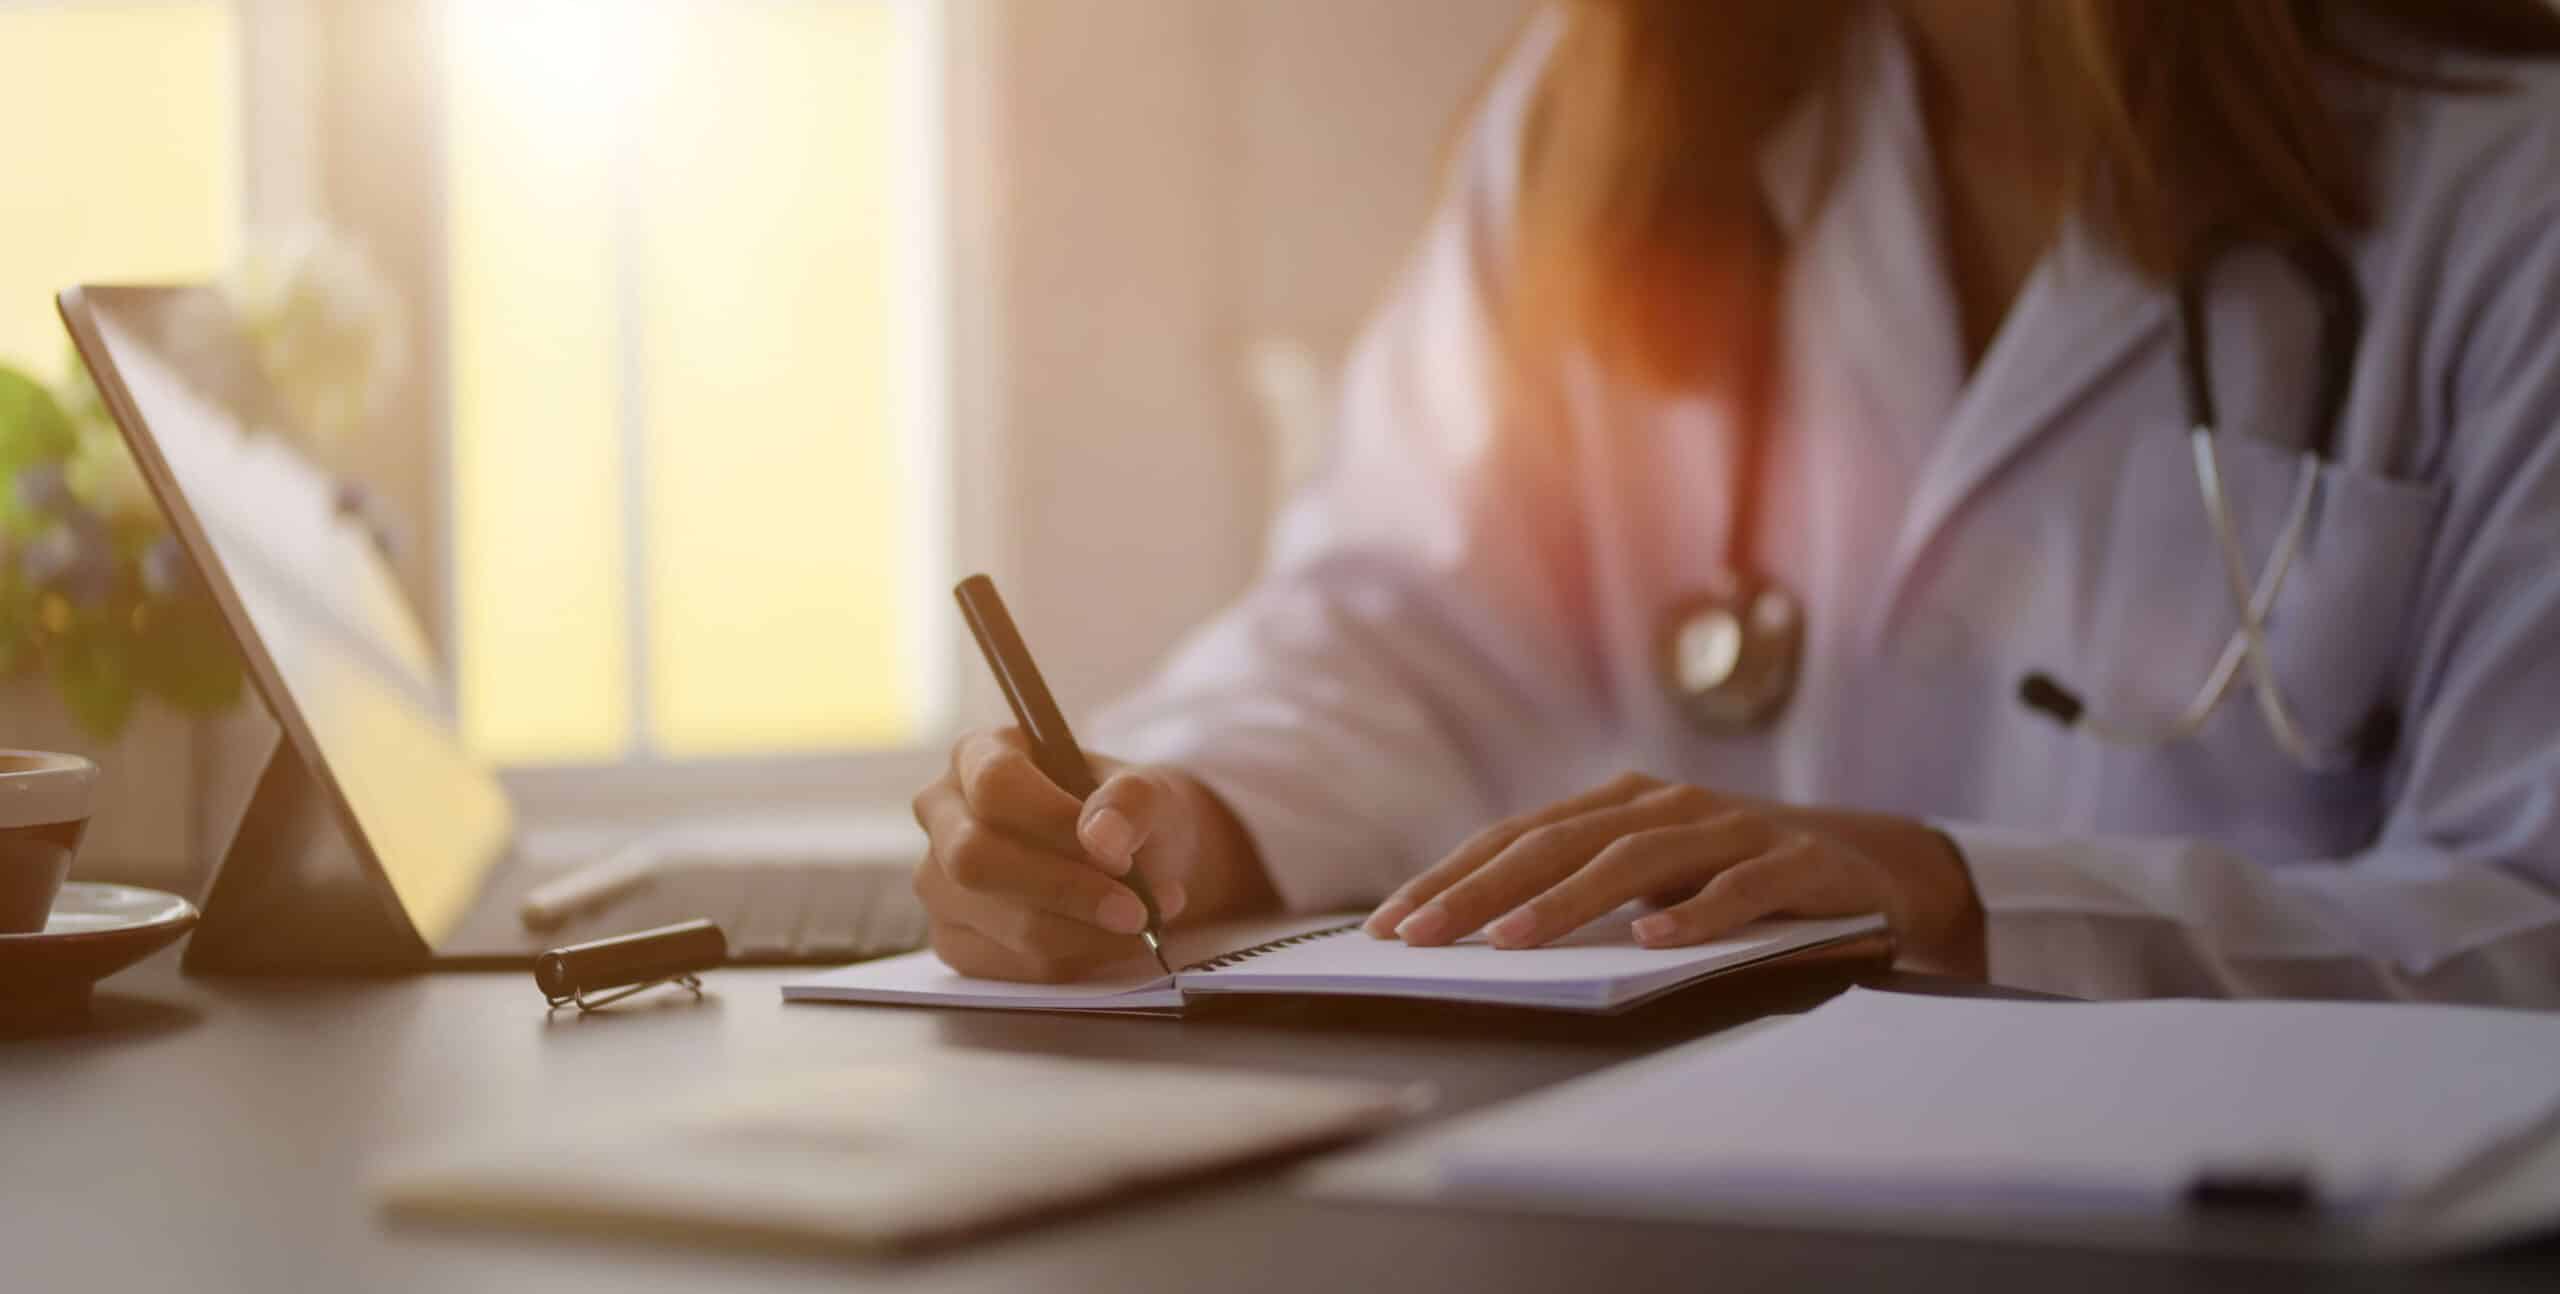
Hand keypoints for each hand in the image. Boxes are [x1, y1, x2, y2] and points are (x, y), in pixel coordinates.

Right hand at [911, 728, 1276, 981]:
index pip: (994, 785)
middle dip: (1065, 890)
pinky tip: (1110, 943)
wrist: (1129, 861)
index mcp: (977, 756)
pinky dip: (1071, 961)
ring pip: (995, 919)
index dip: (1054, 821)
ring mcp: (938, 881)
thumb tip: (1103, 839)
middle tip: (1136, 910)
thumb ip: (1129, 802)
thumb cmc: (1124, 814)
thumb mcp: (1145, 790)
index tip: (1119, 854)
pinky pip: (1007, 965)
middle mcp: (942, 815)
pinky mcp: (953, 939)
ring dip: (1082, 932)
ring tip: (1142, 922)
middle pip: (975, 858)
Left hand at [1361, 773, 1983, 973]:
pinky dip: (1695, 914)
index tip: (1391, 924)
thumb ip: (1579, 890)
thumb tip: (1474, 934)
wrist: (1872, 863)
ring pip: (1634, 860)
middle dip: (1479, 891)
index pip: (1517, 838)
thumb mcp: (1651, 876)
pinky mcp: (1792, 866)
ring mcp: (1730, 830)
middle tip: (1421, 936)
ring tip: (1510, 941)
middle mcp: (1666, 805)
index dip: (1451, 877)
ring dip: (1566, 901)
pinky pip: (1736, 890)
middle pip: (1556, 843)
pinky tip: (1655, 941)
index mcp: (1619, 804)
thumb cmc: (1734, 876)